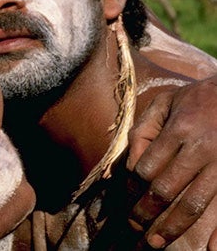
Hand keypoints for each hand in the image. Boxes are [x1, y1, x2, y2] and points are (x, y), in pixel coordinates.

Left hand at [128, 77, 216, 248]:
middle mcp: (201, 149)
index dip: (132, 188)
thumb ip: (144, 130)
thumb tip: (131, 166)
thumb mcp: (166, 102)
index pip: (147, 167)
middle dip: (146, 213)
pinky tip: (212, 250)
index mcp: (180, 129)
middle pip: (166, 189)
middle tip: (134, 230)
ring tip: (155, 244)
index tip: (126, 201)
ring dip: (172, 227)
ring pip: (194, 203)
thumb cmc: (199, 99)